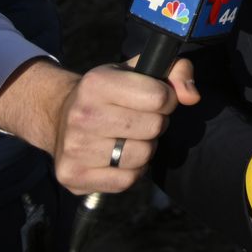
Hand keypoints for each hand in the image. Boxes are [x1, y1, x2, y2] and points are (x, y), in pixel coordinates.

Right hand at [49, 57, 199, 195]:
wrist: (59, 117)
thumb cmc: (108, 93)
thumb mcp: (137, 71)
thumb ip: (175, 72)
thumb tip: (192, 97)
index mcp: (97, 83)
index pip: (159, 97)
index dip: (166, 99)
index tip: (155, 99)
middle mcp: (82, 115)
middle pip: (154, 127)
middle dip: (156, 124)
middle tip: (140, 120)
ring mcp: (75, 148)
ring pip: (142, 155)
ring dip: (145, 148)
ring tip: (129, 138)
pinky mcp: (73, 176)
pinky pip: (127, 180)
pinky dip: (131, 171)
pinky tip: (118, 158)